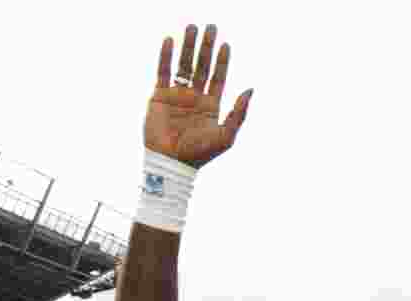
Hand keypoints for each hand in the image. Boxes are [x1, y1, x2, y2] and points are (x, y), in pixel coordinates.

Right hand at [146, 24, 252, 167]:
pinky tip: (170, 40)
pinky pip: (163, 71)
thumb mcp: (226, 136)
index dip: (222, 61)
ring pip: (184, 65)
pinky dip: (166, 56)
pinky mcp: (159, 96)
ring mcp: (177, 95)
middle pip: (202, 66)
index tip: (226, 44)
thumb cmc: (200, 154)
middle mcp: (195, 98)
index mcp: (210, 106)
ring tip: (192, 27)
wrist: (172, 162)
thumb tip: (250, 90)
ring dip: (188, 46)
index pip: (218, 78)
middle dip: (206, 47)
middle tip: (211, 27)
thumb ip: (239, 114)